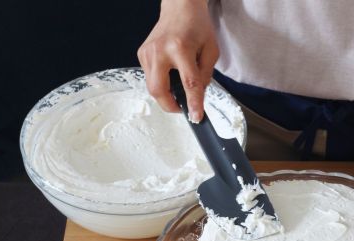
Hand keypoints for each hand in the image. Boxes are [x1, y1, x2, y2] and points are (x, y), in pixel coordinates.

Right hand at [137, 0, 217, 121]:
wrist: (179, 8)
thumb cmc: (197, 26)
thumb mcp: (211, 50)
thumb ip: (205, 75)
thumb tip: (197, 97)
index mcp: (181, 48)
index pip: (188, 83)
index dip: (193, 103)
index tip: (196, 117)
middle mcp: (160, 50)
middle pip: (159, 90)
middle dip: (170, 105)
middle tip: (183, 108)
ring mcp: (147, 52)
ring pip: (152, 87)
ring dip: (166, 95)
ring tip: (178, 89)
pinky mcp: (142, 54)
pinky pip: (150, 77)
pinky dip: (161, 82)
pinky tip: (170, 74)